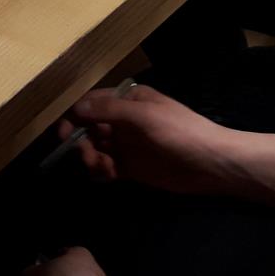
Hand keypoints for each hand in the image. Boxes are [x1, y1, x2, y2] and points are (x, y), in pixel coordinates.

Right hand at [57, 84, 238, 195]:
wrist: (212, 164)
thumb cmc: (179, 132)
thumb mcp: (144, 116)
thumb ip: (108, 111)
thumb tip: (75, 108)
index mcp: (128, 99)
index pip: (91, 103)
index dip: (74, 116)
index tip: (62, 134)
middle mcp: (124, 120)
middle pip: (89, 127)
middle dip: (82, 141)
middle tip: (85, 156)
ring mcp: (128, 144)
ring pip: (96, 148)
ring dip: (91, 157)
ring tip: (101, 167)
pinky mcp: (133, 167)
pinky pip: (107, 167)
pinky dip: (101, 171)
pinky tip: (106, 175)